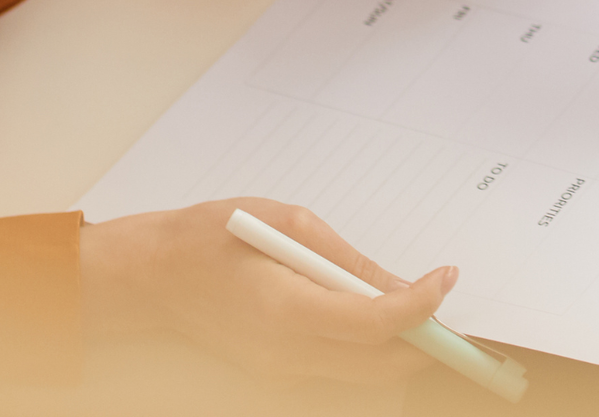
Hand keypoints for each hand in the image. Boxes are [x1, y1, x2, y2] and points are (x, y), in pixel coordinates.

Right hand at [80, 198, 453, 384]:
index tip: (447, 277)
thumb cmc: (213, 236)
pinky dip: (366, 350)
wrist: (151, 276)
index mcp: (287, 308)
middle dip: (423, 338)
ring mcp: (279, 371)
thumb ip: (349, 260)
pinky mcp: (275, 373)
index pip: (375, 323)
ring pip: (363, 376)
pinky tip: (367, 314)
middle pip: (380, 364)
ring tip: (409, 304)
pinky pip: (337, 371)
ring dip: (398, 348)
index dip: (422, 305)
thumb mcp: (290, 222)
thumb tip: (399, 285)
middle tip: (440, 295)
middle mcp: (285, 353)